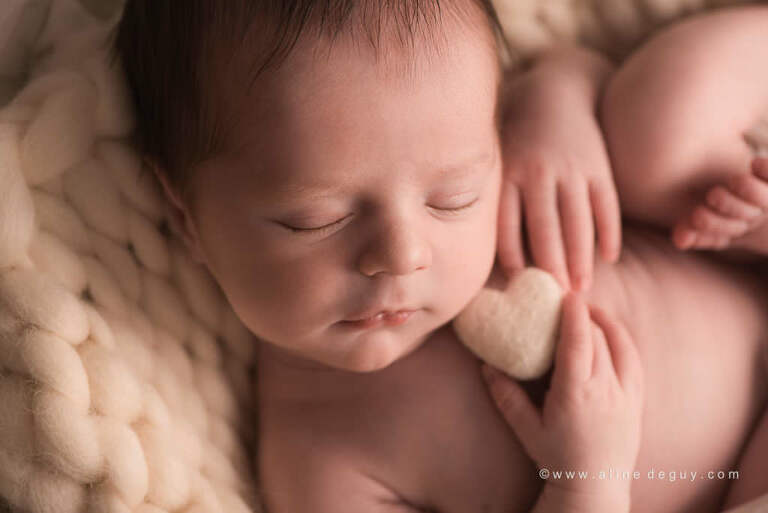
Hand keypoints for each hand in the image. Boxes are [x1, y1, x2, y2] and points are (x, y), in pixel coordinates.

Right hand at [481, 294, 642, 500]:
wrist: (595, 485)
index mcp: (576, 393)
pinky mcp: (637, 399)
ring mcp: (625, 393)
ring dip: (604, 322)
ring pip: (619, 344)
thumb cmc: (557, 457)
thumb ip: (506, 395)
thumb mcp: (526, 428)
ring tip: (588, 311)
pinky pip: (634, 359)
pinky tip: (610, 333)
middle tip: (568, 299)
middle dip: (585, 313)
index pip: (578, 341)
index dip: (573, 313)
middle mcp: (604, 389)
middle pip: (598, 337)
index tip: (564, 294)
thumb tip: (486, 366)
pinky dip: (622, 339)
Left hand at [497, 60, 620, 290]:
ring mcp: (572, 169)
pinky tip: (608, 258)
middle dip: (551, 267)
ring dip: (580, 259)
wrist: (553, 94)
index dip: (512, 258)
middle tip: (555, 299)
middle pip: (545, 229)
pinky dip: (609, 234)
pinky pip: (606, 206)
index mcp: (508, 175)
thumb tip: (496, 259)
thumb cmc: (517, 143)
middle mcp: (538, 173)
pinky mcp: (599, 167)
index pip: (507, 224)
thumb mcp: (497, 165)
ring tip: (581, 288)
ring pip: (578, 222)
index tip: (518, 285)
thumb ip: (496, 204)